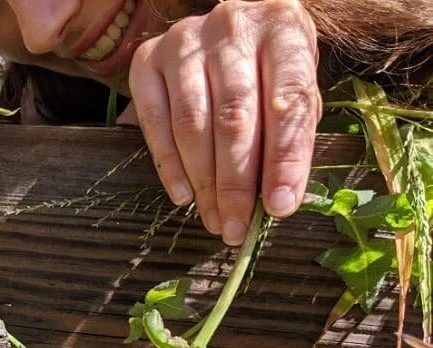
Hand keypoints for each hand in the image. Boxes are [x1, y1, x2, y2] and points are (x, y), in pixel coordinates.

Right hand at [121, 0, 320, 244]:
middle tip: (236, 227)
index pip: (288, 100)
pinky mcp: (147, 58)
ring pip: (192, 122)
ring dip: (203, 181)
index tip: (280, 207)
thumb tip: (279, 202)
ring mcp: (184, 42)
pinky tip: (182, 195)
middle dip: (236, 182)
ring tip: (213, 219)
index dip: (284, 159)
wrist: (230, 25)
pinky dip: (168, 163)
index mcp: (282, 30)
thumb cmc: (267, 67)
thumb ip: (290, 135)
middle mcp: (231, 29)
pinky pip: (153, 119)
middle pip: (233, 117)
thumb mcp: (295, 89)